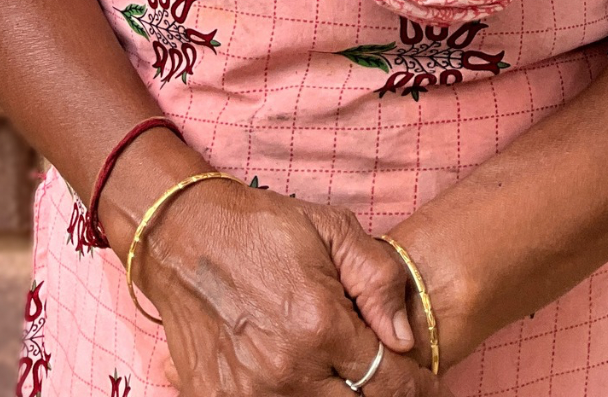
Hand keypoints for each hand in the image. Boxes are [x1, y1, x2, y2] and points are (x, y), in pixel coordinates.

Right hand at [136, 178, 443, 396]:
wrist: (183, 235)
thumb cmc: (261, 228)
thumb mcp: (331, 230)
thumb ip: (378, 280)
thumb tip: (404, 338)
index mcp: (319, 324)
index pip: (388, 382)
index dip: (416, 387)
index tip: (425, 384)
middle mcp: (287, 369)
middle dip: (376, 393)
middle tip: (381, 377)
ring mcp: (250, 393)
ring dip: (334, 394)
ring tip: (338, 372)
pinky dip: (292, 396)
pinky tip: (299, 377)